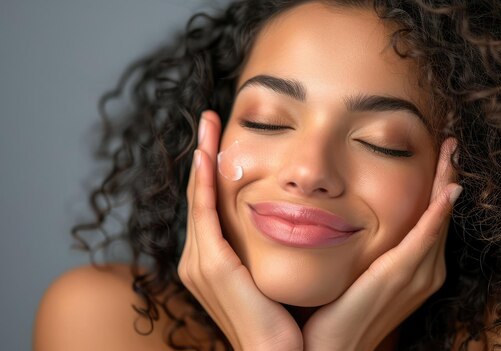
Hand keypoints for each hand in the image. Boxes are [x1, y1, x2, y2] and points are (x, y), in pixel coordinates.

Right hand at [177, 110, 302, 350]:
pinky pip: (205, 212)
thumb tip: (294, 219)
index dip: (211, 170)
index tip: (218, 139)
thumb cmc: (285, 319)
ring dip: (202, 158)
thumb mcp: (274, 272)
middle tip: (208, 120)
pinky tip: (206, 154)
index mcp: (213, 261)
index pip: (210, 205)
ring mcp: (201, 263)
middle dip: (203, 154)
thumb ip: (270, 247)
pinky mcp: (212, 265)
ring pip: (200, 197)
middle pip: (200, 195)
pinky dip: (203, 183)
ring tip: (207, 124)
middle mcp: (198, 260)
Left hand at [302, 138, 460, 350]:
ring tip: (450, 149)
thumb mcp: (363, 275)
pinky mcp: (400, 275)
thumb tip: (357, 222)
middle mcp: (427, 271)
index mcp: (418, 269)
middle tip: (451, 142)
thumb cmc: (344, 313)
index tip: (440, 155)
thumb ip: (373, 251)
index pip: (433, 218)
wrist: (334, 350)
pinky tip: (447, 189)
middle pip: (441, 213)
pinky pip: (425, 236)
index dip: (439, 185)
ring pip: (438, 217)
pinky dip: (437, 212)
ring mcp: (418, 274)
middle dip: (448, 175)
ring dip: (446, 181)